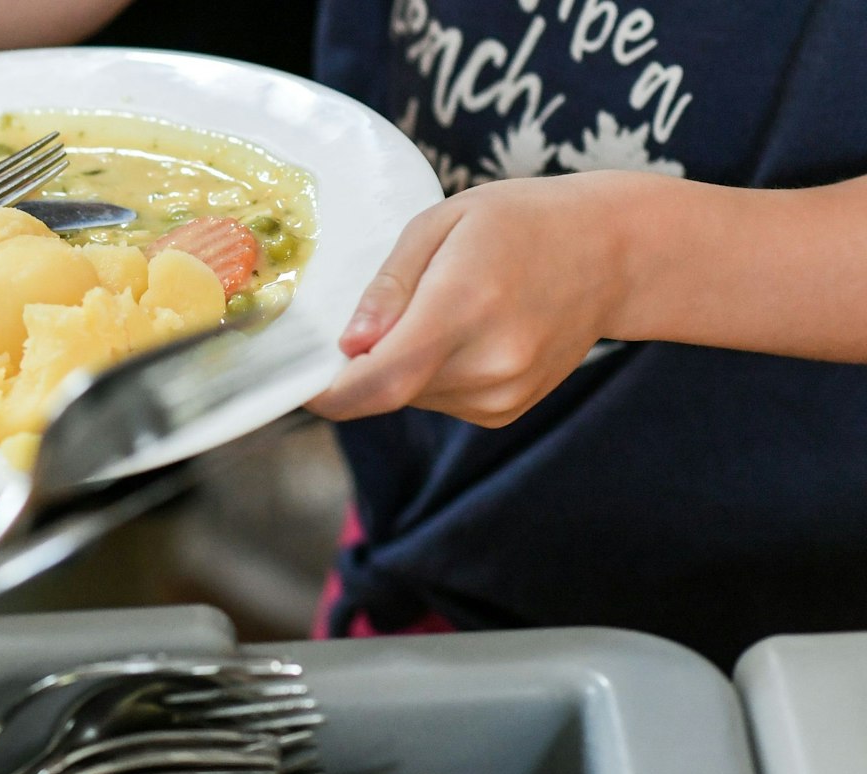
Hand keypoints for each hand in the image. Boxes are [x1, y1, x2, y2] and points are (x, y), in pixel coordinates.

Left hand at [307, 172, 635, 427]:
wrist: (613, 253)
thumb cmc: (520, 223)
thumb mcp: (441, 223)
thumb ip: (388, 287)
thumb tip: (349, 345)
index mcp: (464, 306)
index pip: (378, 381)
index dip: (328, 393)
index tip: (301, 382)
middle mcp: (488, 361)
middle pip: (387, 391)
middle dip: (364, 365)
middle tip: (380, 317)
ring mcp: (503, 393)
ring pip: (410, 398)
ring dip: (401, 367)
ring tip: (445, 311)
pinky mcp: (507, 410)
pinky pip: (439, 402)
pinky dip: (433, 376)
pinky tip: (468, 333)